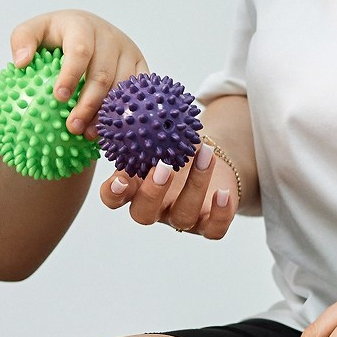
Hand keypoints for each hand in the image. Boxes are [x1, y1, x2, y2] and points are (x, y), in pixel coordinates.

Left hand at [7, 10, 147, 136]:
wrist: (87, 29)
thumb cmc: (55, 36)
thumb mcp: (34, 30)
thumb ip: (22, 40)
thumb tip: (21, 62)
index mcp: (82, 26)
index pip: (80, 50)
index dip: (71, 74)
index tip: (58, 97)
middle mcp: (109, 36)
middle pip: (102, 74)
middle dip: (88, 103)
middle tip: (72, 127)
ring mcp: (128, 50)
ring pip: (122, 86)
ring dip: (106, 113)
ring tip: (89, 134)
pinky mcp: (140, 65)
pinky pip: (137, 92)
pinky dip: (124, 112)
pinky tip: (110, 129)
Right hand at [101, 140, 238, 239]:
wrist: (209, 157)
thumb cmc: (176, 144)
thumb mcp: (159, 136)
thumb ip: (145, 128)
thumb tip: (133, 106)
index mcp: (135, 188)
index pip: (113, 198)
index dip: (113, 193)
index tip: (121, 178)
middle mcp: (155, 208)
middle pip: (143, 213)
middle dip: (152, 192)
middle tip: (163, 167)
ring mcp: (181, 218)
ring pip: (183, 216)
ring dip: (195, 186)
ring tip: (205, 155)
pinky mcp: (208, 224)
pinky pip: (214, 230)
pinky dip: (220, 214)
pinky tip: (223, 193)